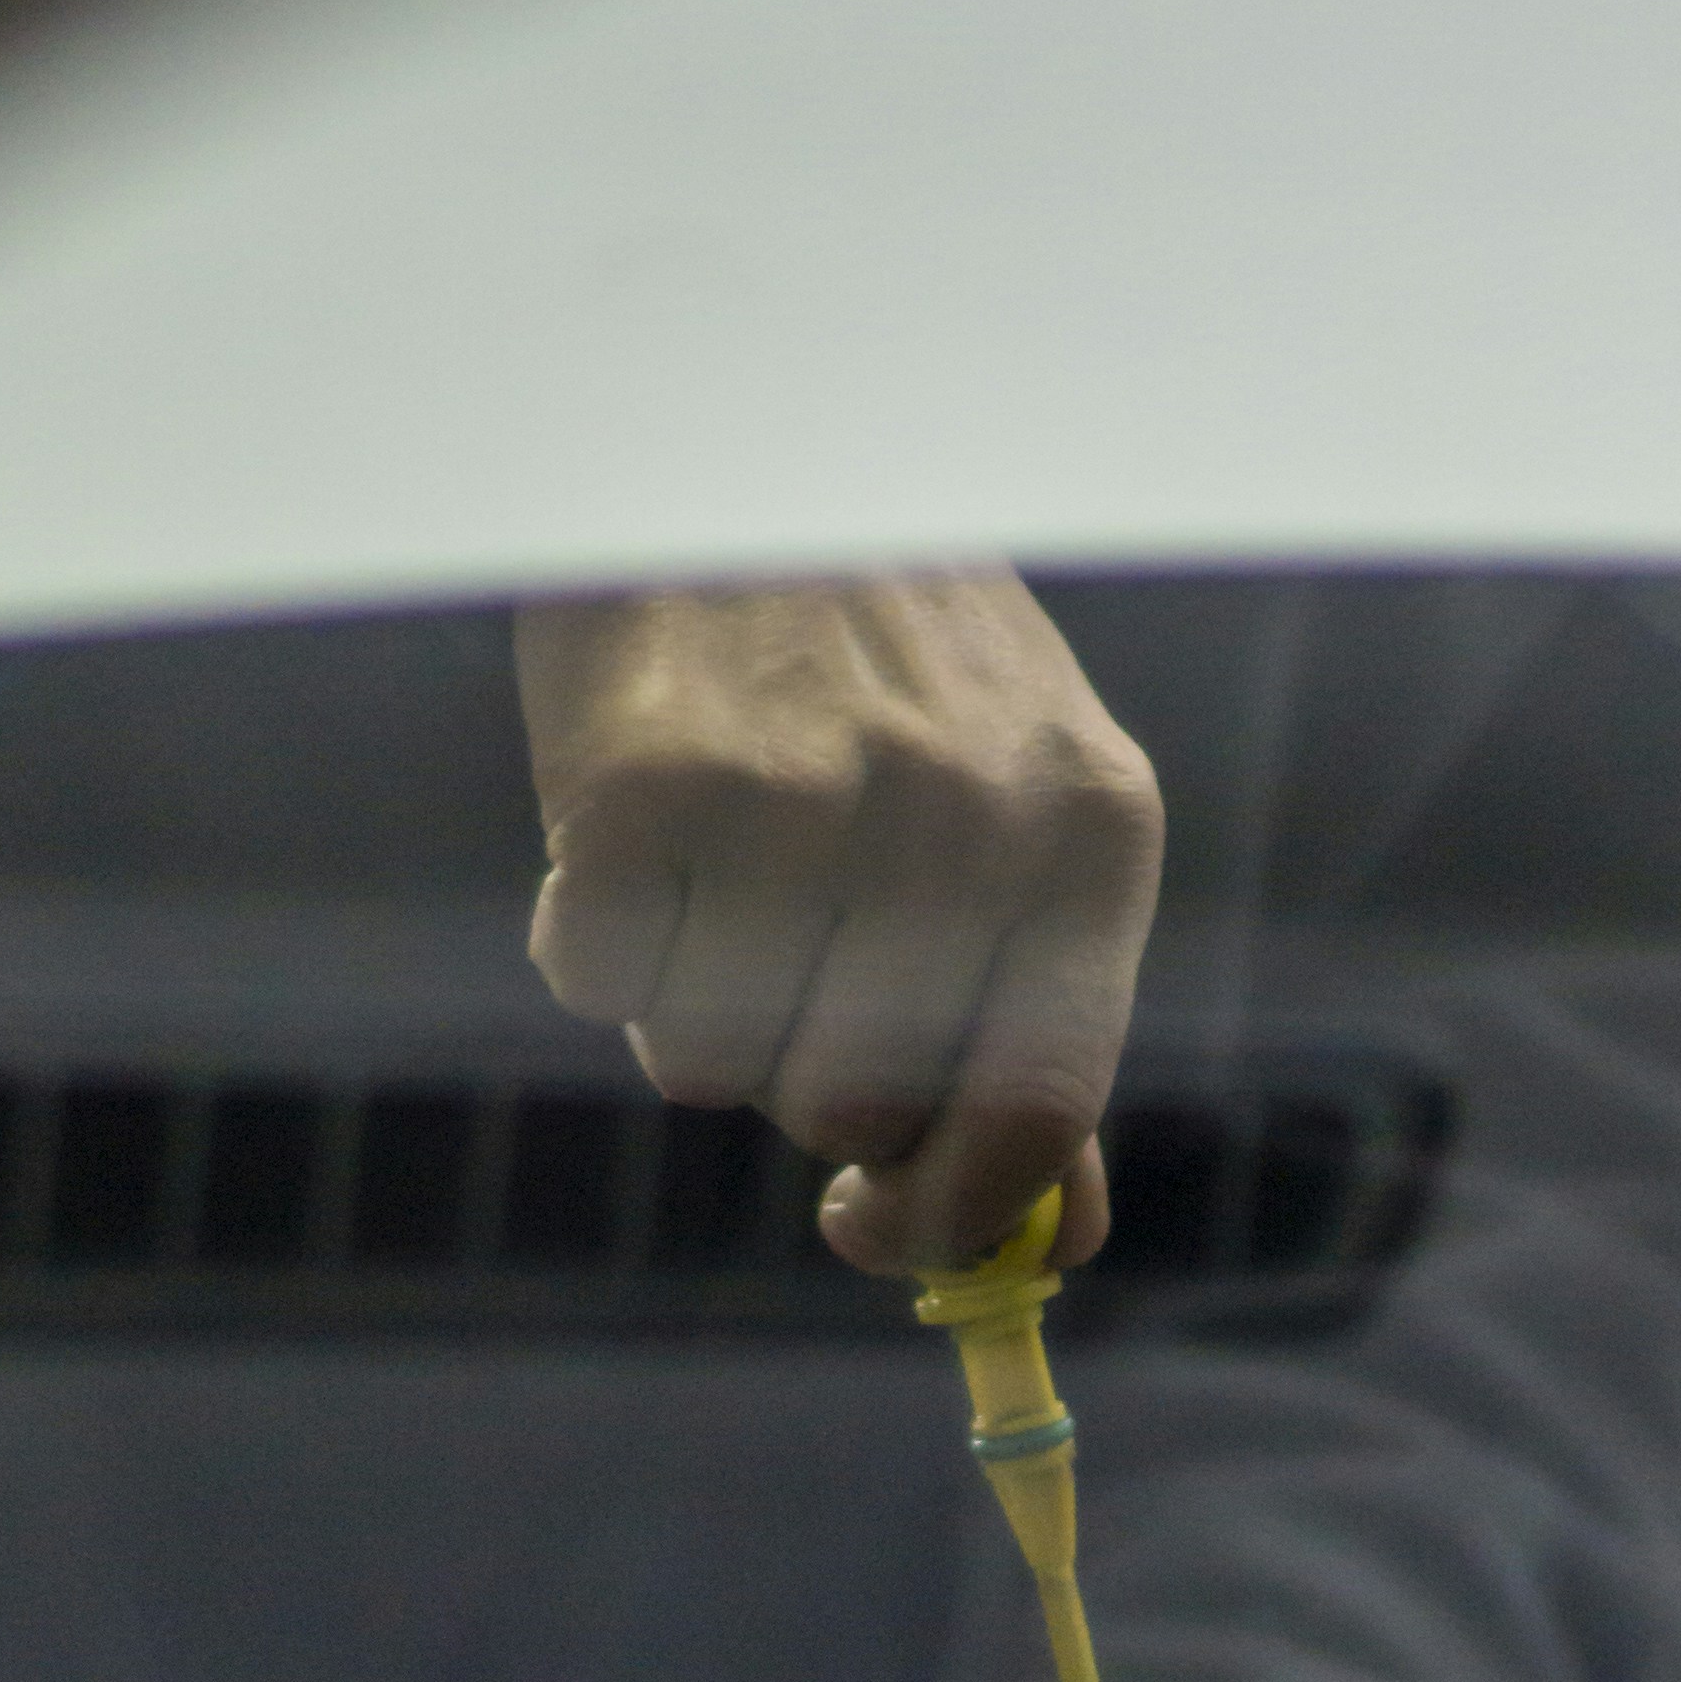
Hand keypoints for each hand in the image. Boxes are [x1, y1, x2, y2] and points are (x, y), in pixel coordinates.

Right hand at [518, 574, 1162, 1276]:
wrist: (728, 438)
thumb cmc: (882, 662)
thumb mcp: (1019, 810)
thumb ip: (1040, 1026)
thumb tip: (1067, 1243)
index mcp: (1089, 831)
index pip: (1037, 1110)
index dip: (952, 1213)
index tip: (878, 1226)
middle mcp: (964, 815)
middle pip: (856, 1110)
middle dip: (799, 1069)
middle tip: (779, 938)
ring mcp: (805, 798)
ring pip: (717, 1066)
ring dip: (691, 1003)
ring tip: (716, 856)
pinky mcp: (647, 787)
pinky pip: (595, 985)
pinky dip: (591, 935)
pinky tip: (634, 821)